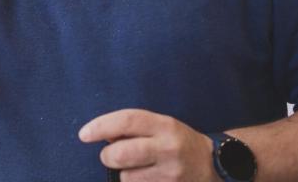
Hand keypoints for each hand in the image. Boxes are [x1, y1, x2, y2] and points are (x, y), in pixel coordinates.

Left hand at [79, 109, 217, 181]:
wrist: (213, 164)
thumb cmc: (178, 141)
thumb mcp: (161, 125)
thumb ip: (133, 127)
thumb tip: (102, 134)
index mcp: (164, 126)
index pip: (127, 121)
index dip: (101, 126)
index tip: (84, 134)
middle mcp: (168, 148)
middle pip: (121, 154)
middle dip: (108, 156)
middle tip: (111, 155)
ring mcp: (171, 174)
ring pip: (127, 178)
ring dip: (124, 174)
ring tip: (138, 169)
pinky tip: (147, 178)